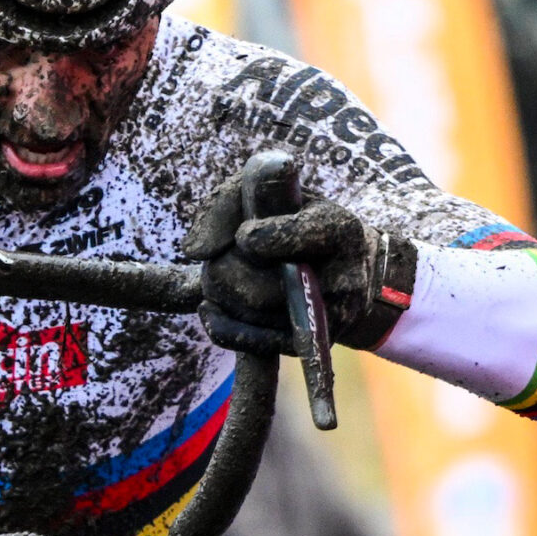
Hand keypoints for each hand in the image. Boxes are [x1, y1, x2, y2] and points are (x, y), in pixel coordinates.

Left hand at [189, 171, 414, 353]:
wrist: (341, 260)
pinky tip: (211, 306)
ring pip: (251, 313)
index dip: (251, 239)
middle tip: (223, 256)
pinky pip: (250, 343)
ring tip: (226, 272)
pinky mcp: (308, 343)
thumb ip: (225, 204)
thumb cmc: (294, 216)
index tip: (245, 234)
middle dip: (226, 269)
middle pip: (258, 290)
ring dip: (221, 292)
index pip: (281, 240)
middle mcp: (342, 279)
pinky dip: (221, 324)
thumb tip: (194, 250)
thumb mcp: (267, 192)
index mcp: (338, 229)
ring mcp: (326, 319)